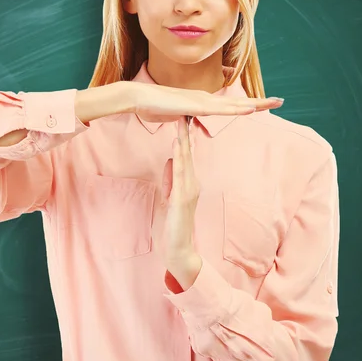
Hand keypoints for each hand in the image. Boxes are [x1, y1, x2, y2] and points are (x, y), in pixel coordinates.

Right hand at [131, 81, 282, 122]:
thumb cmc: (153, 106)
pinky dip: (237, 109)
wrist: (139, 98)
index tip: (262, 105)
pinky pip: (221, 109)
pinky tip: (250, 109)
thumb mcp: (174, 115)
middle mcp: (206, 98)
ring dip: (255, 103)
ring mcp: (203, 101)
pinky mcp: (197, 106)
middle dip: (260, 101)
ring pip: (234, 104)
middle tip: (280, 100)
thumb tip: (186, 119)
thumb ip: (183, 117)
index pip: (230, 104)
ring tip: (274, 102)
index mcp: (202, 101)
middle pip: (238, 101)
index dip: (247, 104)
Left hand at [152, 116, 199, 262]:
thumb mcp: (169, 197)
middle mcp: (192, 184)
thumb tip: (170, 161)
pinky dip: (179, 160)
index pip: (186, 156)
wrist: (179, 248)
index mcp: (189, 183)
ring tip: (181, 124)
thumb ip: (170, 180)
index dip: (184, 138)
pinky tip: (177, 148)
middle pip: (188, 155)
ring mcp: (188, 191)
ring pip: (186, 162)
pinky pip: (180, 176)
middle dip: (185, 134)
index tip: (182, 119)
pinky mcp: (181, 200)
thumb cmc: (174, 224)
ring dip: (183, 142)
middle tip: (185, 112)